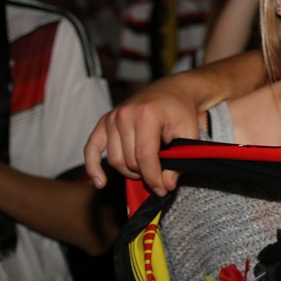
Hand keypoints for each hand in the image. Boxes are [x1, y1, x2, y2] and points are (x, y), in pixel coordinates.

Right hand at [84, 79, 200, 196]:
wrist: (172, 91)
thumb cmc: (181, 112)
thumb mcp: (189, 133)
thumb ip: (180, 159)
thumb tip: (166, 184)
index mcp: (147, 114)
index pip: (145, 156)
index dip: (154, 177)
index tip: (163, 189)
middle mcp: (125, 115)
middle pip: (129, 160)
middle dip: (145, 175)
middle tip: (160, 178)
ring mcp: (112, 117)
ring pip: (114, 160)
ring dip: (129, 171)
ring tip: (146, 170)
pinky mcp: (104, 122)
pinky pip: (91, 148)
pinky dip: (93, 167)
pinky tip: (100, 182)